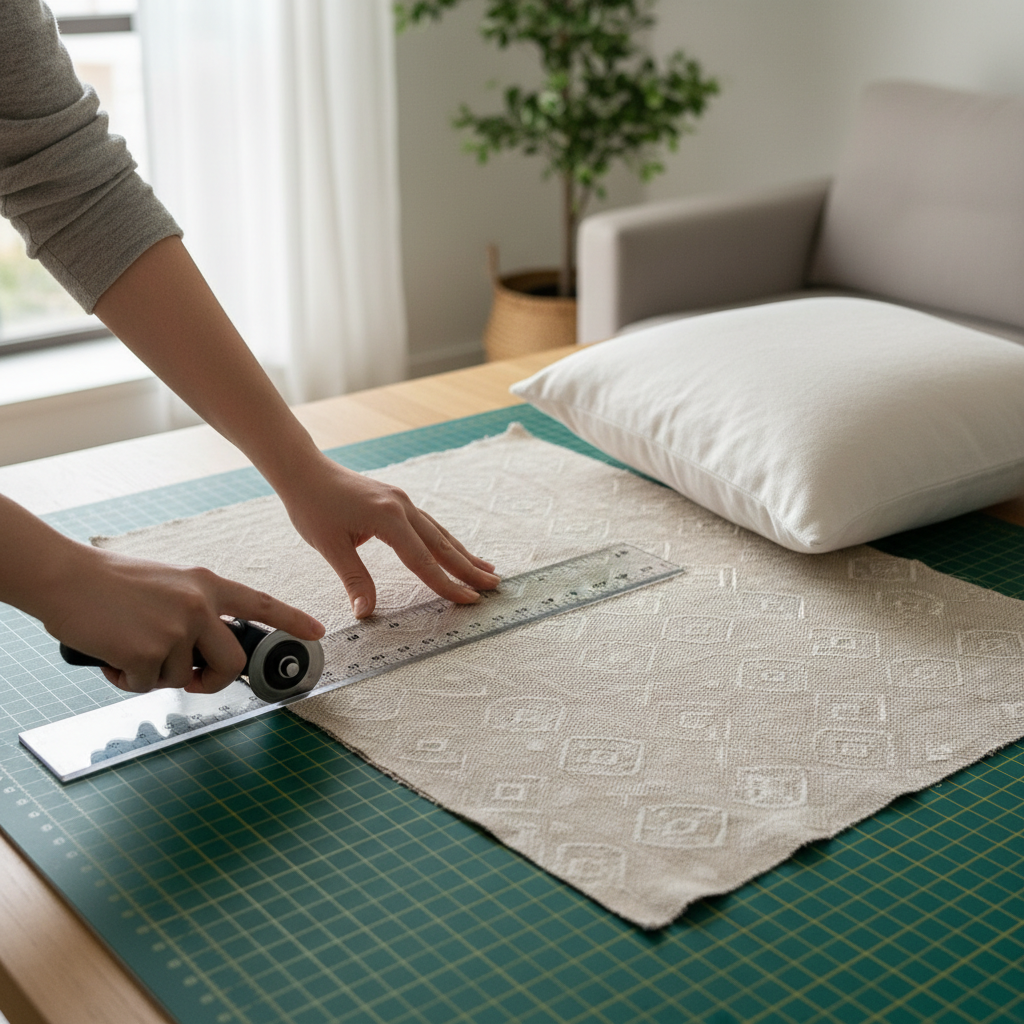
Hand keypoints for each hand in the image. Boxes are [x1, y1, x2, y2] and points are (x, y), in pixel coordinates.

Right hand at [43, 544, 323, 694]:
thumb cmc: (108, 582)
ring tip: (125, 647)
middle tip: (186, 681)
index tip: (318, 632)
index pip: (259, 603)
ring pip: (180, 677)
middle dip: (211, 682)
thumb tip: (198, 658)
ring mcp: (176, 629)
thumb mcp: (166, 583)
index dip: (291, 620)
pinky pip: (145, 685)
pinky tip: (109, 654)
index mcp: (206, 584)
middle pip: (232, 663)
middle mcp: (199, 606)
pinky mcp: (147, 652)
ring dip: (151, 674)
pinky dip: (124, 679)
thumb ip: (192, 611)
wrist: (64, 576)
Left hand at [279, 453, 499, 617]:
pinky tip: (455, 550)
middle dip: (469, 568)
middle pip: (442, 545)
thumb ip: (354, 579)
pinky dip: (446, 541)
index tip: (469, 600)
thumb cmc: (312, 505)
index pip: (423, 560)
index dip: (447, 584)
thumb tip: (365, 612)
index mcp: (389, 518)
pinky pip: (429, 525)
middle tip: (494, 587)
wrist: (303, 469)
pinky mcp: (397, 501)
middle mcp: (403, 507)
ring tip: (487, 570)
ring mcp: (403, 502)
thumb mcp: (330, 546)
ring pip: (440, 533)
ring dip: (464, 554)